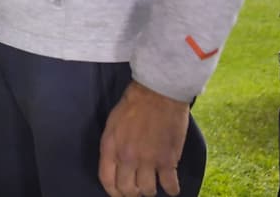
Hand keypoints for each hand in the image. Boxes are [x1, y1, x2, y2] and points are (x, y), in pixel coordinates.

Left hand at [99, 82, 190, 196]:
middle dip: (133, 193)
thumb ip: (113, 146)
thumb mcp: (112, 124)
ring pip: (147, 190)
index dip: (114, 192)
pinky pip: (169, 185)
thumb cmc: (134, 104)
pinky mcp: (168, 159)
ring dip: (150, 189)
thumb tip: (116, 165)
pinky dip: (172, 190)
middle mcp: (127, 157)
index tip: (120, 193)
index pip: (107, 181)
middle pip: (127, 190)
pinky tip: (172, 187)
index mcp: (111, 147)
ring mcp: (148, 160)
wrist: (158, 92)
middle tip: (138, 189)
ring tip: (154, 183)